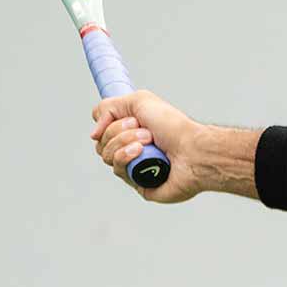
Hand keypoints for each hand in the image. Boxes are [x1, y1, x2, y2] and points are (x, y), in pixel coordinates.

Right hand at [89, 90, 203, 203]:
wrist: (193, 149)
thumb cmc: (173, 126)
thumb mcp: (139, 101)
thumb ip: (109, 107)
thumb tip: (93, 132)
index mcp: (132, 132)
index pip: (102, 130)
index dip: (107, 122)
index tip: (128, 118)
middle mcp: (132, 150)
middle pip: (101, 143)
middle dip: (119, 131)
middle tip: (144, 129)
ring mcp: (134, 169)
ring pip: (107, 156)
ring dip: (125, 142)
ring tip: (148, 140)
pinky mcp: (138, 184)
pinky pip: (118, 170)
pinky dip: (127, 157)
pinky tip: (142, 153)